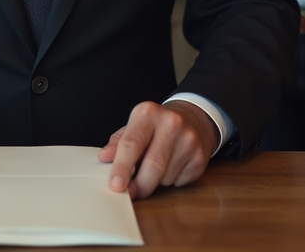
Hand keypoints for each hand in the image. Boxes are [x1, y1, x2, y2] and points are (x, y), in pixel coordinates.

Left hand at [98, 101, 215, 199]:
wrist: (193, 119)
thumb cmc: (156, 126)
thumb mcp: (134, 126)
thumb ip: (118, 143)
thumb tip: (105, 157)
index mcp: (148, 113)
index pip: (131, 144)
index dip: (122, 168)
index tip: (115, 185)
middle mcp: (171, 123)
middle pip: (152, 166)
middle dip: (139, 185)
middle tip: (131, 192)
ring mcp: (188, 140)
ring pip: (165, 177)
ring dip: (155, 181)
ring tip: (155, 167)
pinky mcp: (199, 157)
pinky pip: (178, 181)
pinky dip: (170, 181)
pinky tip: (171, 167)